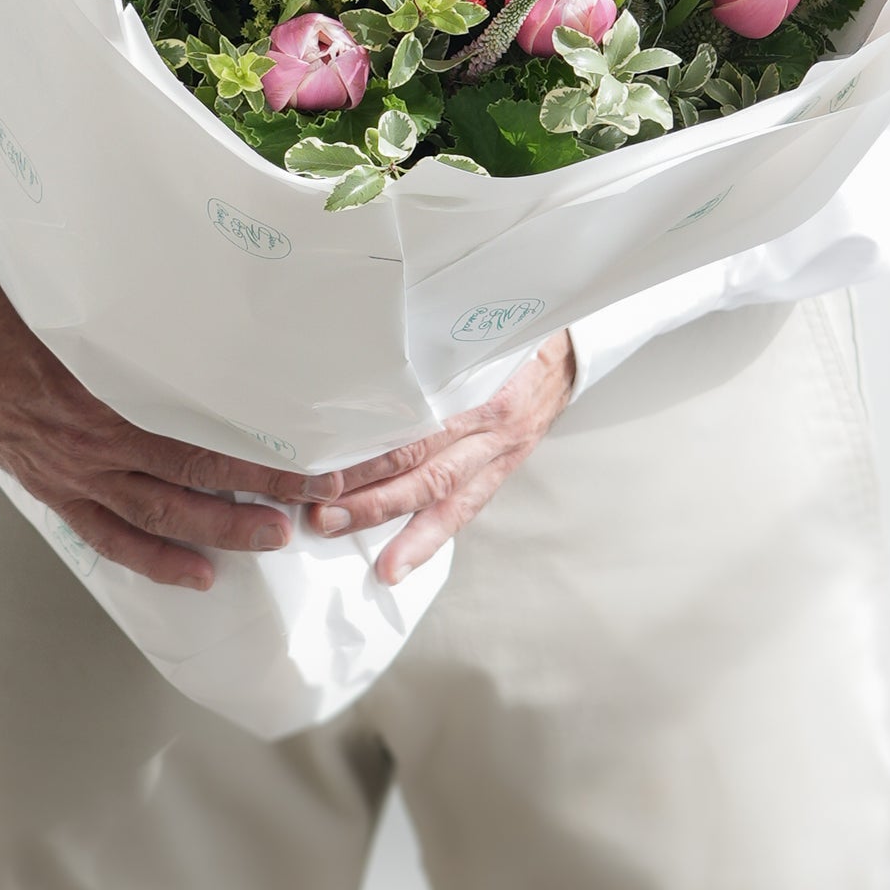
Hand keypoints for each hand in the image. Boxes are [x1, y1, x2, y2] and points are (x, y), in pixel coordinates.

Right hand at [0, 275, 341, 590]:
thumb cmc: (17, 311)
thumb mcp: (84, 300)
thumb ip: (142, 311)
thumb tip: (214, 289)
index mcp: (110, 386)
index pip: (202, 423)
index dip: (259, 443)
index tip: (310, 445)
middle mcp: (98, 437)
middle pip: (194, 473)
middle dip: (260, 490)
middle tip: (317, 496)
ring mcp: (77, 473)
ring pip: (159, 514)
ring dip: (220, 530)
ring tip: (275, 539)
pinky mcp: (59, 493)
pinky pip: (111, 538)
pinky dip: (154, 561)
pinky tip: (197, 577)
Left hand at [305, 333, 575, 582]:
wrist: (568, 354)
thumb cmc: (516, 336)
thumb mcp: (479, 325)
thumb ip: (436, 339)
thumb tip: (374, 336)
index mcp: (486, 392)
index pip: (423, 431)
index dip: (377, 456)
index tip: (330, 469)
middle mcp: (492, 430)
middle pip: (427, 471)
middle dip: (371, 498)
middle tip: (321, 511)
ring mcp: (497, 454)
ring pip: (441, 496)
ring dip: (388, 519)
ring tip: (342, 534)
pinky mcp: (499, 470)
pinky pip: (463, 510)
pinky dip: (427, 538)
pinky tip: (394, 564)